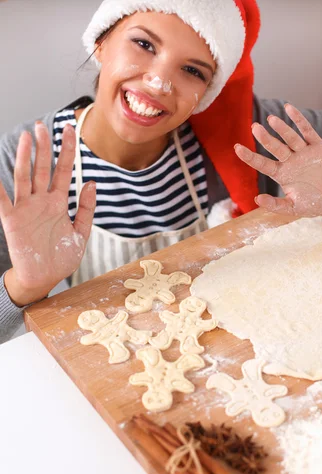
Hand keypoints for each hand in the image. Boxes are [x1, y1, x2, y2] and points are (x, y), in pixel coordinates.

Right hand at [0, 121, 95, 305]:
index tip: (70, 130)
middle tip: (43, 125)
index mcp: (58, 203)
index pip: (63, 170)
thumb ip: (87, 209)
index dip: (67, 150)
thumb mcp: (81, 234)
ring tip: (27, 137)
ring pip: (25, 177)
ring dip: (25, 157)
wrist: (44, 279)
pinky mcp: (12, 221)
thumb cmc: (61, 258)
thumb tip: (92, 183)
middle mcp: (41, 202)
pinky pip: (3, 201)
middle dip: (44, 146)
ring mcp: (26, 209)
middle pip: (42, 168)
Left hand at [235, 104, 321, 216]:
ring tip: (271, 119)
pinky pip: (307, 130)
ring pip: (290, 138)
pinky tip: (288, 108)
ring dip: (281, 128)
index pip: (263, 164)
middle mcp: (290, 161)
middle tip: (254, 128)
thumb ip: (276, 205)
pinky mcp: (317, 146)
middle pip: (275, 148)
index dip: (250, 157)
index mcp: (282, 174)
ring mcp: (303, 152)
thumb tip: (257, 200)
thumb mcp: (294, 209)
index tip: (237, 148)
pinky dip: (299, 119)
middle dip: (265, 138)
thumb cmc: (314, 201)